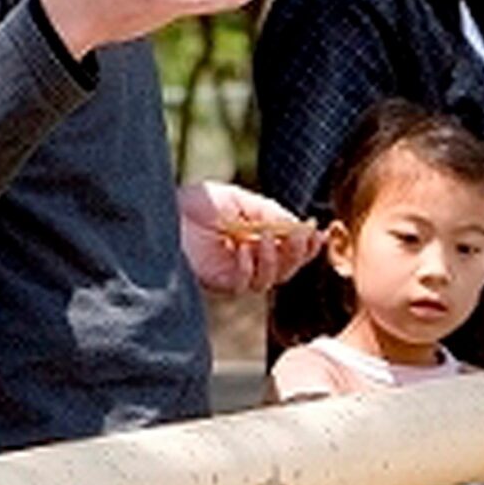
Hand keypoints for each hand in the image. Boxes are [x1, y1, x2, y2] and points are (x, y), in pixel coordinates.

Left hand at [179, 180, 320, 295]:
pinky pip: (244, 284)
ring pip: (270, 280)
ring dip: (274, 259)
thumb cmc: (197, 203)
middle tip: (297, 236)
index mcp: (257, 238)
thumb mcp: (240, 200)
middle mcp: (250, 259)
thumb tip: (297, 225)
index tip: (319, 233)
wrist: (164, 211)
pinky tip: (241, 250)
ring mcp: (235, 272)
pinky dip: (249, 267)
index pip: (291, 250)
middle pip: (287, 269)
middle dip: (297, 253)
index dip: (308, 246)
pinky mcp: (218, 282)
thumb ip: (269, 212)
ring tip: (263, 238)